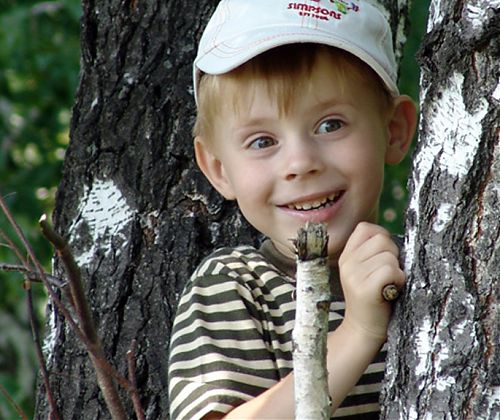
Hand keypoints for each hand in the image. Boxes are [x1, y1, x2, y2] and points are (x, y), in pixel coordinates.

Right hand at [338, 222, 404, 340]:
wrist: (363, 329)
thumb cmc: (374, 297)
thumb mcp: (365, 270)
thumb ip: (374, 251)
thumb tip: (395, 238)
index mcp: (346, 255)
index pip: (366, 228)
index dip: (382, 238)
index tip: (384, 256)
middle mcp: (347, 263)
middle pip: (382, 239)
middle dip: (393, 255)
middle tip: (388, 274)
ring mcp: (353, 276)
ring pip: (388, 256)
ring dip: (397, 270)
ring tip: (389, 284)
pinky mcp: (364, 289)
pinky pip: (390, 271)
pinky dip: (398, 280)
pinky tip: (391, 290)